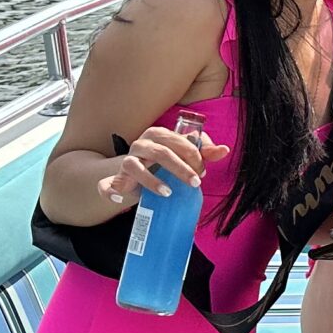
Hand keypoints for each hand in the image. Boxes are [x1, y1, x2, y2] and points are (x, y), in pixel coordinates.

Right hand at [97, 122, 225, 205]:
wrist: (138, 175)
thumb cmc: (165, 163)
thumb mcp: (185, 157)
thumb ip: (204, 152)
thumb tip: (225, 150)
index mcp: (159, 134)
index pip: (178, 141)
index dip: (193, 156)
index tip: (203, 173)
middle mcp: (141, 144)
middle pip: (161, 153)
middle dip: (180, 168)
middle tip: (195, 183)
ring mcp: (127, 160)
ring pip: (135, 166)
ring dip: (152, 181)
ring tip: (168, 193)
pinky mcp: (117, 178)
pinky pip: (107, 183)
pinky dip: (110, 189)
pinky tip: (119, 197)